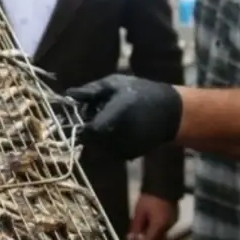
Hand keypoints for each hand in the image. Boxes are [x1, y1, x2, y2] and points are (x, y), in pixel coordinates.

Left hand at [65, 74, 182, 159]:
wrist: (170, 113)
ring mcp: (125, 148)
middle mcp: (121, 135)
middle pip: (91, 139)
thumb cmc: (141, 92)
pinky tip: (117, 128)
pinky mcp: (128, 156)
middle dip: (88, 128)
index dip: (81, 125)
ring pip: (97, 146)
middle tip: (96, 113)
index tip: (81, 115)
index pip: (90, 130)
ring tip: (109, 119)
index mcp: (118, 114)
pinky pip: (108, 150)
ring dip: (96, 135)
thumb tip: (69, 94)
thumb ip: (91, 91)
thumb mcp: (116, 83)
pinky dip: (106, 141)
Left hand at [129, 193, 176, 239]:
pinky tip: (150, 218)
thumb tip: (131, 238)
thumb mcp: (139, 212)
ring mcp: (173, 222)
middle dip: (145, 236)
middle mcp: (168, 227)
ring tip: (143, 221)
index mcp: (159, 226)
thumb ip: (135, 227)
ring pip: (161, 233)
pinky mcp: (175, 217)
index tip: (132, 238)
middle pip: (156, 239)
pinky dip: (157, 226)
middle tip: (136, 230)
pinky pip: (165, 226)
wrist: (163, 184)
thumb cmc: (149, 198)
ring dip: (151, 231)